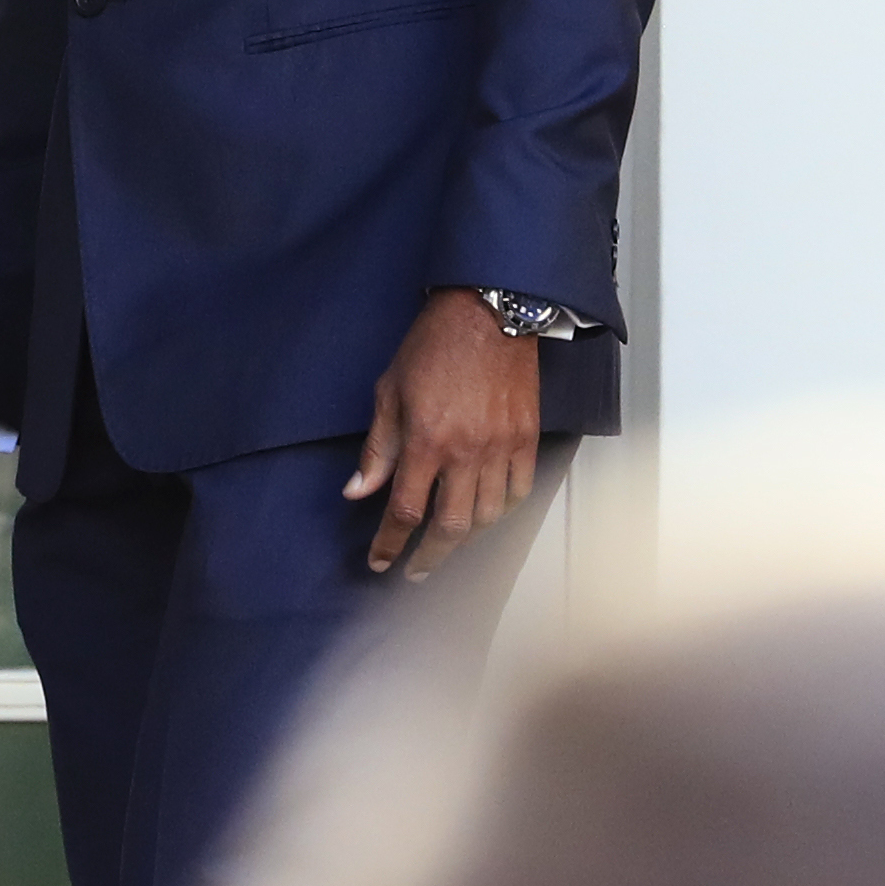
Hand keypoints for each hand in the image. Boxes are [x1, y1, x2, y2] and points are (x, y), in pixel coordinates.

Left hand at [345, 287, 541, 579]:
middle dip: (429, 557)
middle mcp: (466, 453)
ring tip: (446, 546)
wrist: (487, 314)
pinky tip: (485, 516)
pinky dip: (501, 512)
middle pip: (450, 527)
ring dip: (465, 541)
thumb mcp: (388, 392)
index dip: (390, 543)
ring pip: (487, 517)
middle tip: (416, 571)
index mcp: (425, 442)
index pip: (404, 511)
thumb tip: (357, 491)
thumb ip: (377, 449)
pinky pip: (518, 493)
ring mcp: (501, 449)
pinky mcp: (527, 440)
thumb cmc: (432, 347)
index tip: (381, 562)